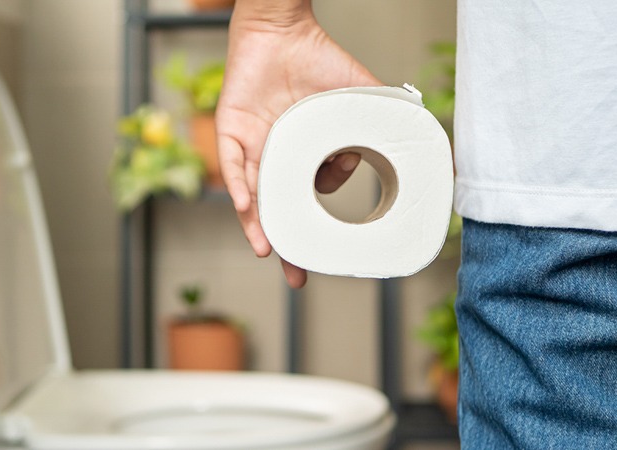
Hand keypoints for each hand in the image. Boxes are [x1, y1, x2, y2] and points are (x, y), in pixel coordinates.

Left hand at [217, 1, 380, 287]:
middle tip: (296, 275)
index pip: (300, 204)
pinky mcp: (230, 128)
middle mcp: (271, 159)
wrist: (287, 30)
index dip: (306, 233)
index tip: (320, 259)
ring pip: (249, 194)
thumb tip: (386, 162)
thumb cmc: (319, 62)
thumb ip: (374, 130)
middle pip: (273, 211)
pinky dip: (239, 183)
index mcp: (297, 158)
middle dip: (283, 244)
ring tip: (269, 249)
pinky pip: (231, 161)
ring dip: (256, 224)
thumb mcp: (359, 101)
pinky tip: (249, 204)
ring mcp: (250, 146)